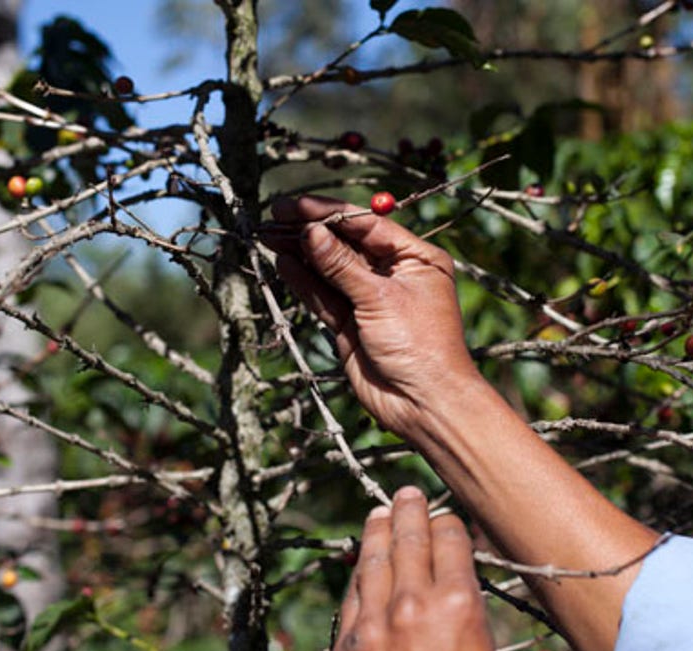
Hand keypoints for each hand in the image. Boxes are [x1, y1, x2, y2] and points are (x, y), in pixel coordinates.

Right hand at [267, 196, 478, 438]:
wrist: (424, 404)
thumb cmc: (420, 346)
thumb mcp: (380, 298)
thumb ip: (341, 265)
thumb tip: (311, 232)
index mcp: (414, 258)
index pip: (365, 225)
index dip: (328, 213)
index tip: (294, 205)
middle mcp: (393, 274)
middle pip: (345, 244)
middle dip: (310, 230)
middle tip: (274, 216)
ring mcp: (370, 300)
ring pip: (330, 269)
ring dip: (301, 252)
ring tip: (269, 234)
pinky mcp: (351, 324)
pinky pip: (323, 296)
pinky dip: (304, 280)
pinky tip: (283, 262)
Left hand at [331, 486, 497, 650]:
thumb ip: (467, 609)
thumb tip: (456, 580)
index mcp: (457, 604)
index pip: (450, 539)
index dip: (449, 524)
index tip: (447, 520)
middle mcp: (413, 604)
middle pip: (409, 540)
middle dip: (409, 511)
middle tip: (408, 494)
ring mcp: (374, 624)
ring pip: (374, 560)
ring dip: (378, 532)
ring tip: (380, 513)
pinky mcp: (346, 645)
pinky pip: (352, 595)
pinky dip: (359, 572)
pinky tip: (362, 562)